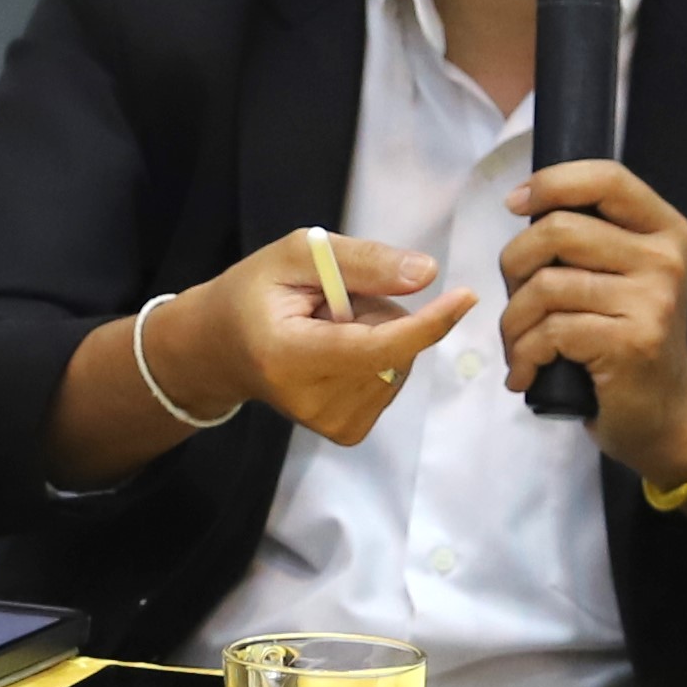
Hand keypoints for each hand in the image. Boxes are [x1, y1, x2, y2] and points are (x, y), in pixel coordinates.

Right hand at [186, 229, 479, 450]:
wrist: (221, 349)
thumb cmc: (256, 293)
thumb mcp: (297, 254)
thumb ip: (362, 262)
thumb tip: (427, 274)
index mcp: (289, 355)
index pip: (376, 348)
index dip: (425, 323)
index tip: (465, 296)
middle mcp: (312, 401)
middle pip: (395, 352)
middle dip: (383, 314)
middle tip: (334, 302)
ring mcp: (331, 424)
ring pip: (400, 366)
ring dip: (380, 336)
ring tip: (332, 326)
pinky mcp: (346, 432)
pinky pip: (393, 383)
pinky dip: (380, 359)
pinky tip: (340, 350)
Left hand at [499, 159, 686, 463]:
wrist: (666, 414)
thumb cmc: (630, 339)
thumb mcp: (624, 276)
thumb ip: (590, 239)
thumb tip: (524, 203)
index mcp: (664, 230)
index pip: (605, 177)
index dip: (551, 182)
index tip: (515, 204)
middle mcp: (664, 259)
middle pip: (558, 230)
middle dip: (515, 264)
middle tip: (516, 300)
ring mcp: (652, 301)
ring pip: (545, 286)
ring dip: (513, 322)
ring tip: (518, 346)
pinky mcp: (631, 344)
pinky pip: (550, 333)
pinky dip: (523, 355)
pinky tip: (524, 374)